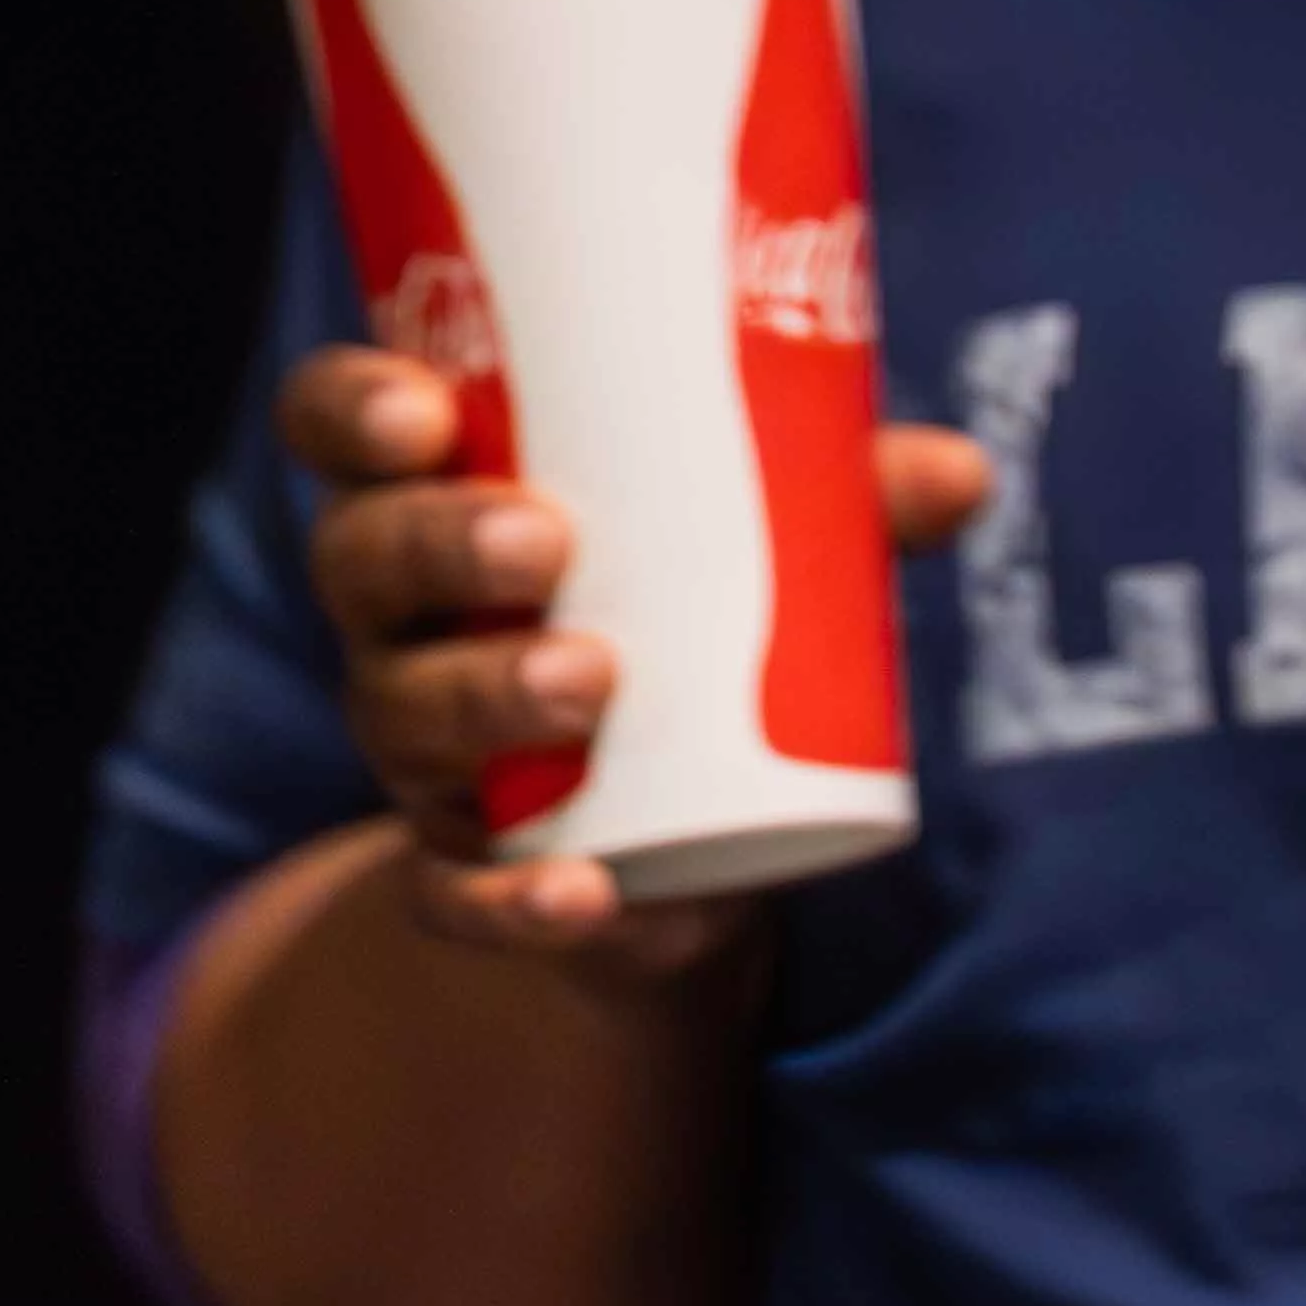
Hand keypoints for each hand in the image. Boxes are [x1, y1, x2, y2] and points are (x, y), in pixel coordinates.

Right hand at [279, 347, 992, 984]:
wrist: (692, 833)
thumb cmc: (697, 610)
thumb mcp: (767, 541)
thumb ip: (851, 502)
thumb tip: (965, 476)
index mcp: (437, 491)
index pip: (339, 428)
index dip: (352, 406)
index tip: (423, 405)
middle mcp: (400, 615)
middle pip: (364, 560)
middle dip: (438, 543)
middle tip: (543, 543)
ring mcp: (419, 747)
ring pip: (404, 713)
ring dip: (486, 696)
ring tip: (592, 682)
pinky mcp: (464, 870)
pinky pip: (453, 894)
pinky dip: (513, 899)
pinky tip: (584, 891)